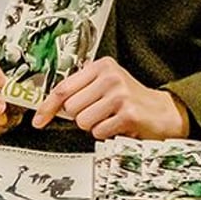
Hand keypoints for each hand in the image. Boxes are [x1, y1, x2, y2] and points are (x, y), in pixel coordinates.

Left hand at [32, 57, 188, 139]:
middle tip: (98, 113)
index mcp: (101, 66)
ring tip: (109, 118)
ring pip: (83, 122)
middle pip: (71, 108)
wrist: (162, 111)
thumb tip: (51, 106)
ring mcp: (119, 94)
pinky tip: (118, 125)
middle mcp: (110, 77)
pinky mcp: (127, 114)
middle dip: (80, 116)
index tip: (38, 119)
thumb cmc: (130, 99)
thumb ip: (82, 90)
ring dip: (94, 126)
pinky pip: (99, 132)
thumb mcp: (106, 85)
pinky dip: (106, 133)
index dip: (48, 106)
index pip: (64, 87)